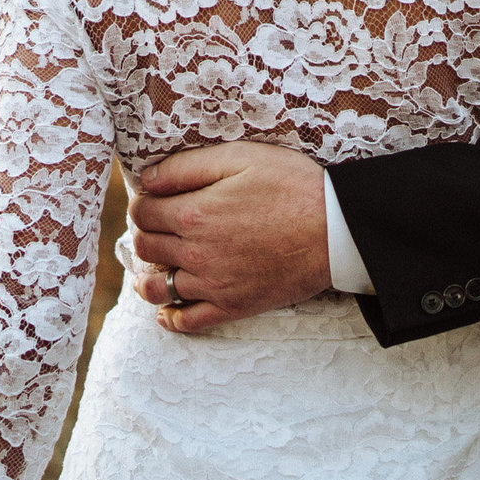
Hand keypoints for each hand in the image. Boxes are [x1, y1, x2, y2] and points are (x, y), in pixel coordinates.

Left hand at [129, 142, 331, 334]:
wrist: (336, 230)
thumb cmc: (292, 186)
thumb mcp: (240, 157)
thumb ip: (187, 166)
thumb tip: (145, 180)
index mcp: (194, 213)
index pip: (143, 212)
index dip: (144, 202)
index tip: (153, 199)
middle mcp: (196, 253)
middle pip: (145, 248)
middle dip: (145, 234)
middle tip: (158, 226)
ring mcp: (213, 285)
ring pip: (158, 288)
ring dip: (147, 277)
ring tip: (153, 268)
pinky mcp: (233, 307)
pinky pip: (189, 322)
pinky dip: (170, 318)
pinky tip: (166, 311)